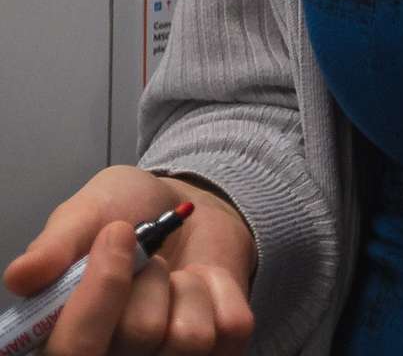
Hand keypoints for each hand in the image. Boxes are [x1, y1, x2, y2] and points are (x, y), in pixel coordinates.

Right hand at [5, 167, 254, 354]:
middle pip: (139, 337)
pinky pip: (232, 327)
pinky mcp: (218, 352)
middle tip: (146, 258)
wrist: (188, 209)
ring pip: (189, 337)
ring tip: (173, 273)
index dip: (99, 295)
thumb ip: (56, 246)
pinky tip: (205, 282)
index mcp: (65, 337)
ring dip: (187, 285)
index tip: (116, 234)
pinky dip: (223, 289)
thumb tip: (23, 276)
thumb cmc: (128, 216)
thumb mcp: (84, 214)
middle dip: (150, 277)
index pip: (75, 350)